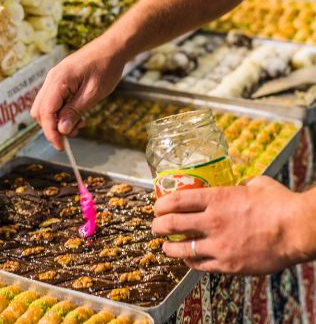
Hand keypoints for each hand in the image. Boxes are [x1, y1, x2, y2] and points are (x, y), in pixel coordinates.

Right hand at [31, 34, 126, 149]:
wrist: (112, 48)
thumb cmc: (105, 67)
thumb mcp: (93, 93)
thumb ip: (75, 111)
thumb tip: (61, 130)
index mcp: (58, 80)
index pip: (45, 112)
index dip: (51, 132)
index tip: (61, 146)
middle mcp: (51, 79)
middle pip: (40, 111)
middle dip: (52, 127)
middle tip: (71, 135)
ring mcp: (54, 79)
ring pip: (44, 107)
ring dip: (57, 120)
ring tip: (79, 123)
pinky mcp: (60, 81)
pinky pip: (53, 101)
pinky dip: (61, 112)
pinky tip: (78, 114)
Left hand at [152, 176, 309, 274]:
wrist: (295, 229)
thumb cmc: (279, 204)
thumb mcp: (255, 184)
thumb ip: (240, 186)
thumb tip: (238, 186)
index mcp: (216, 198)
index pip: (177, 200)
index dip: (162, 204)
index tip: (157, 206)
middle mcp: (212, 221)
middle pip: (173, 224)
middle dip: (159, 225)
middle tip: (155, 226)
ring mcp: (219, 244)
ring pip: (182, 249)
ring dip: (169, 248)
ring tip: (165, 247)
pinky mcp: (228, 264)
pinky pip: (201, 265)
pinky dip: (190, 262)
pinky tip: (187, 260)